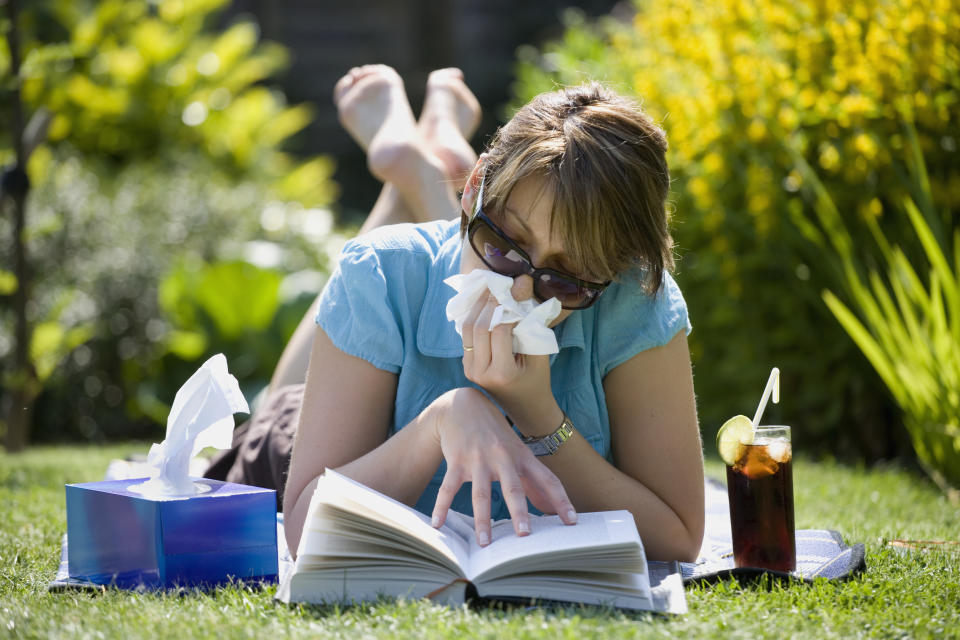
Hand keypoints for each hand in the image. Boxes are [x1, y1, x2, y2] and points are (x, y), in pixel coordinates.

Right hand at [428, 387, 576, 545]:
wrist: (463, 406)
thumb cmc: (495, 435)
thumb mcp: (518, 453)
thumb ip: (534, 482)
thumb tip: (551, 509)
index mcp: (523, 457)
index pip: (547, 480)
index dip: (561, 500)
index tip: (572, 521)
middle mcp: (503, 458)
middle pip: (513, 488)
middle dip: (519, 511)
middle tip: (524, 534)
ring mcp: (478, 459)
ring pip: (481, 493)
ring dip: (482, 519)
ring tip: (484, 543)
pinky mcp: (457, 460)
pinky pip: (448, 488)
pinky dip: (442, 506)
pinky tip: (438, 524)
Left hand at [460, 293, 557, 426]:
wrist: (526, 407)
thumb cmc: (538, 381)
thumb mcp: (540, 355)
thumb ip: (532, 327)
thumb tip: (522, 292)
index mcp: (502, 373)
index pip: (498, 331)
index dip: (506, 310)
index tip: (514, 295)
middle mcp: (480, 373)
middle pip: (478, 328)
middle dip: (488, 303)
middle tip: (498, 286)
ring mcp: (470, 370)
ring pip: (467, 330)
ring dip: (477, 308)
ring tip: (489, 290)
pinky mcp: (466, 366)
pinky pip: (466, 337)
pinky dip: (474, 318)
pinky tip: (483, 306)